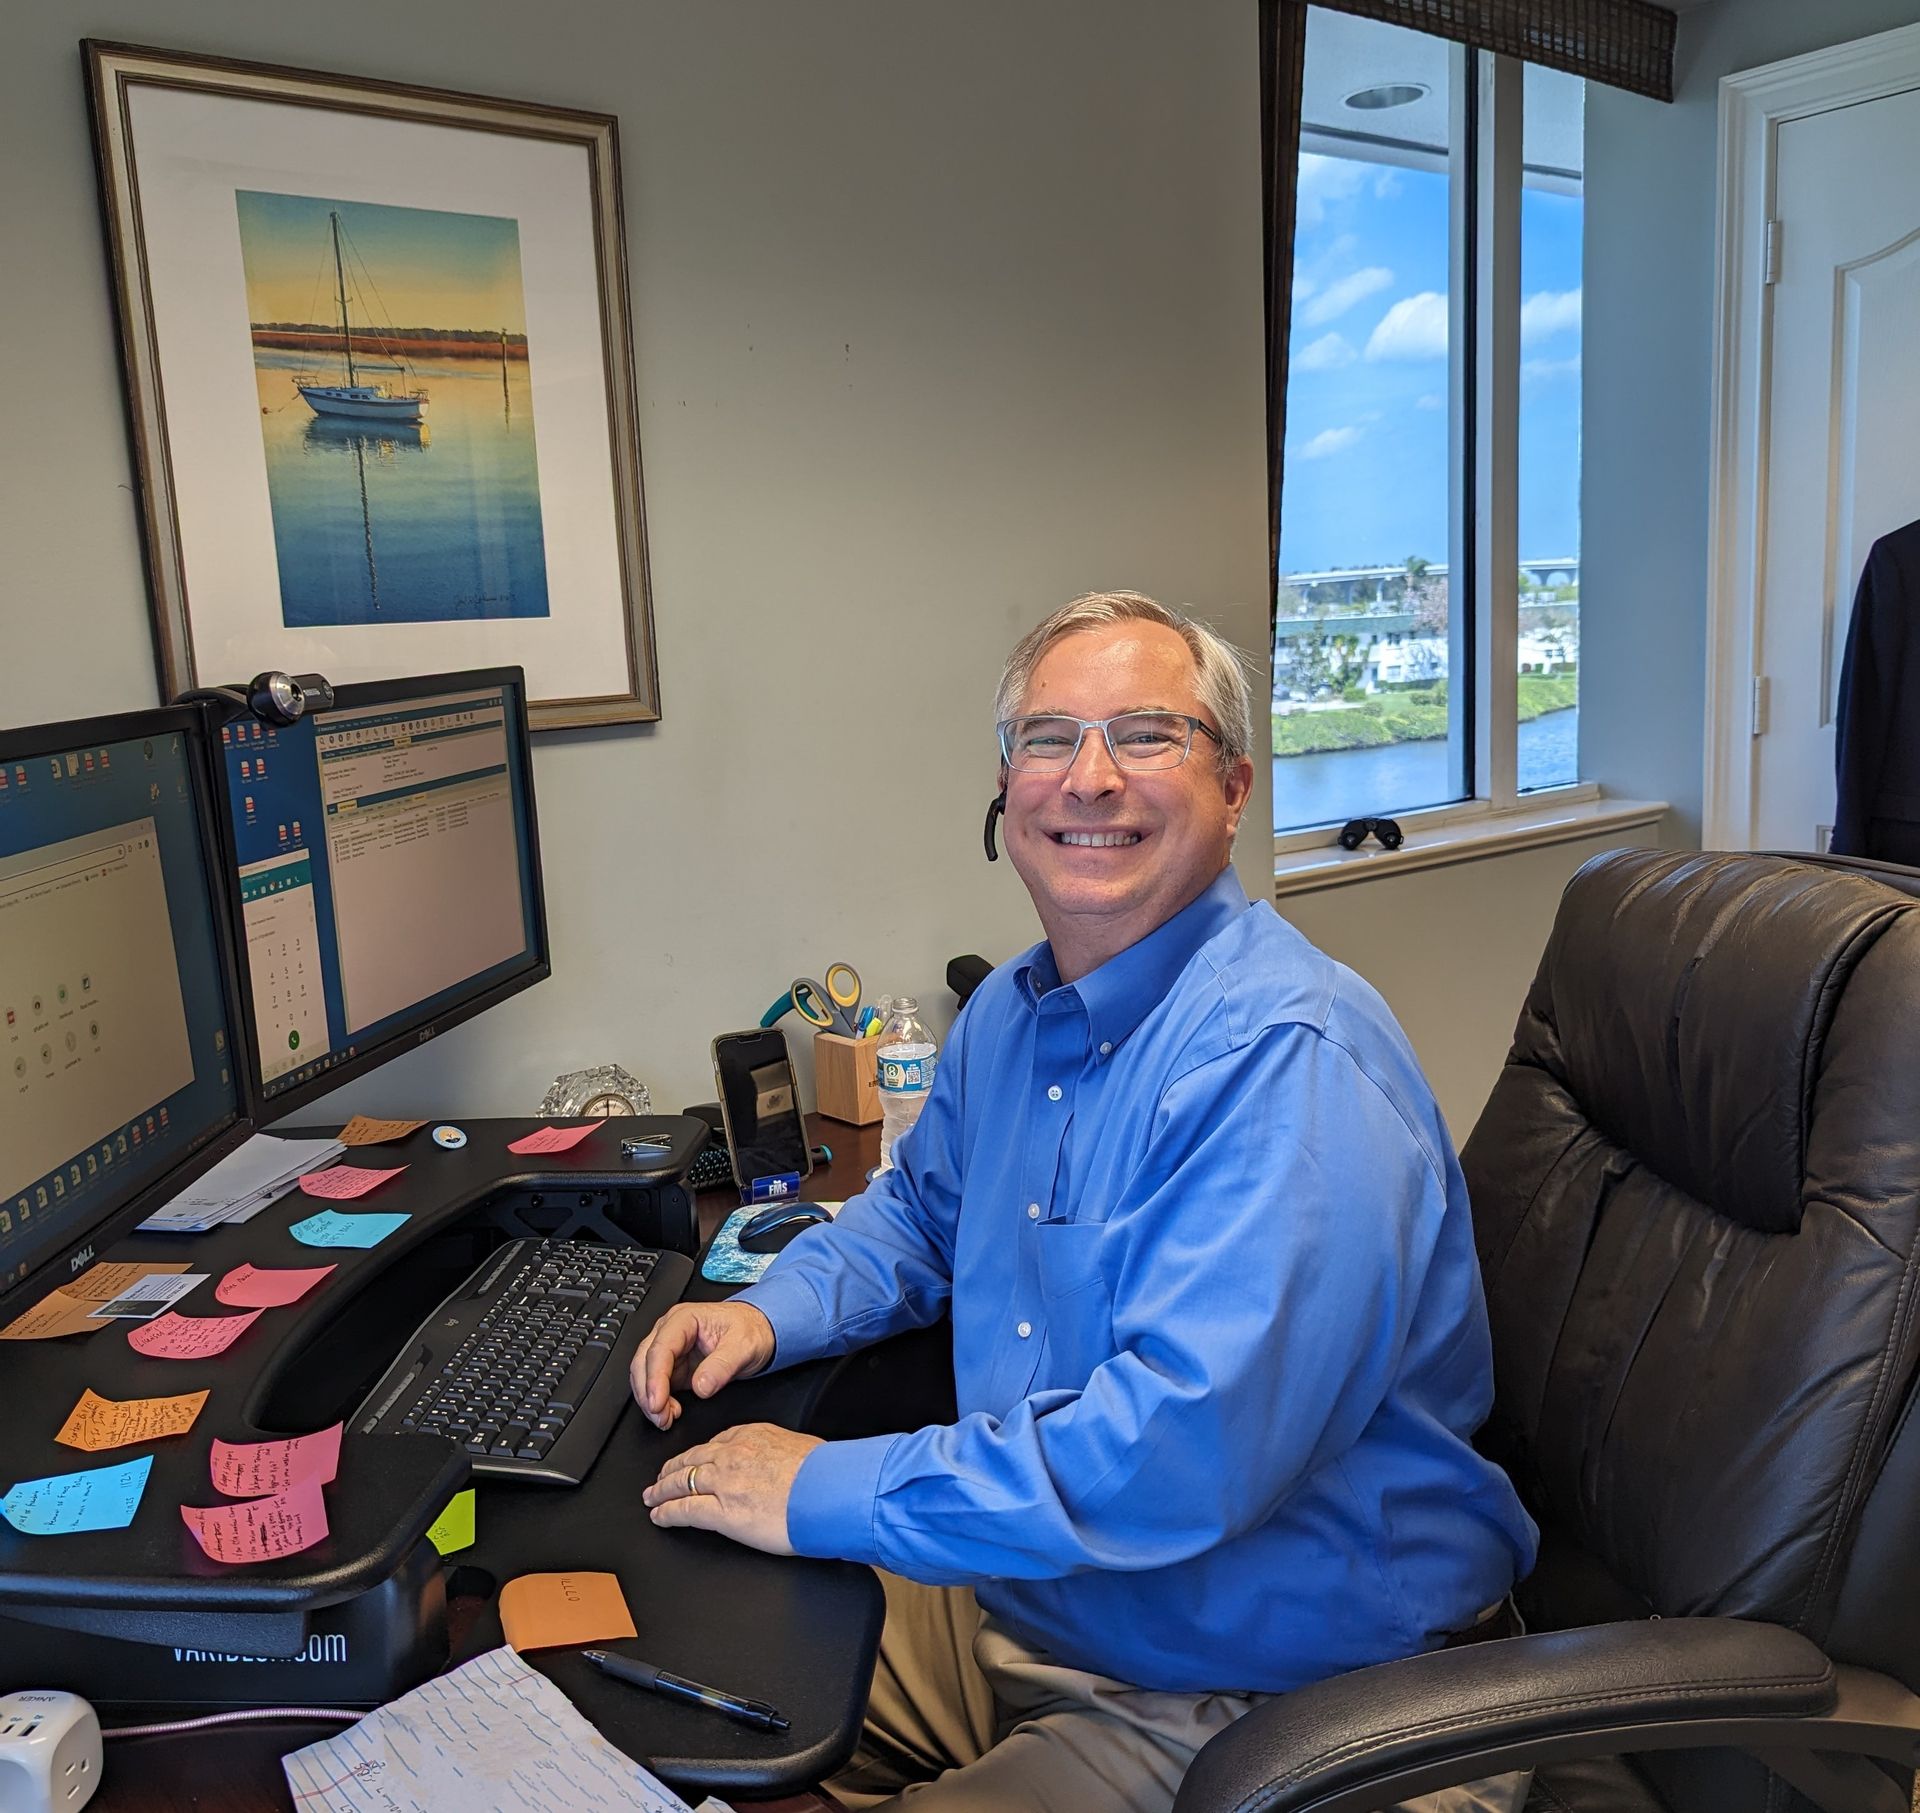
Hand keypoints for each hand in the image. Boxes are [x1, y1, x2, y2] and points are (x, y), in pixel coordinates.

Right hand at [629, 1300, 775, 1429]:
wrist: (761, 1330)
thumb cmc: (751, 1329)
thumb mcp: (744, 1345)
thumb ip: (723, 1366)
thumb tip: (700, 1387)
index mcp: (684, 1319)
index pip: (660, 1348)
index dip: (654, 1378)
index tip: (657, 1402)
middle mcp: (671, 1331)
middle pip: (644, 1361)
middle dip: (647, 1392)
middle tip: (659, 1416)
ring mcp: (671, 1349)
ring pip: (645, 1374)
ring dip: (649, 1399)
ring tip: (664, 1419)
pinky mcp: (675, 1366)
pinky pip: (656, 1384)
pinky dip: (658, 1401)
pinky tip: (668, 1413)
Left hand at [642, 1423, 821, 1554]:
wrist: (830, 1491)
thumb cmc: (824, 1474)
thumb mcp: (798, 1449)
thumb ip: (776, 1453)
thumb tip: (776, 1466)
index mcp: (751, 1435)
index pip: (714, 1443)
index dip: (697, 1455)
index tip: (692, 1462)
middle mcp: (732, 1454)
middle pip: (691, 1459)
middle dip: (671, 1469)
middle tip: (659, 1477)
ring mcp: (724, 1482)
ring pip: (680, 1482)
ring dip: (661, 1490)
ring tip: (651, 1497)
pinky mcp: (722, 1512)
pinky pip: (684, 1509)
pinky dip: (666, 1512)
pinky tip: (658, 1516)